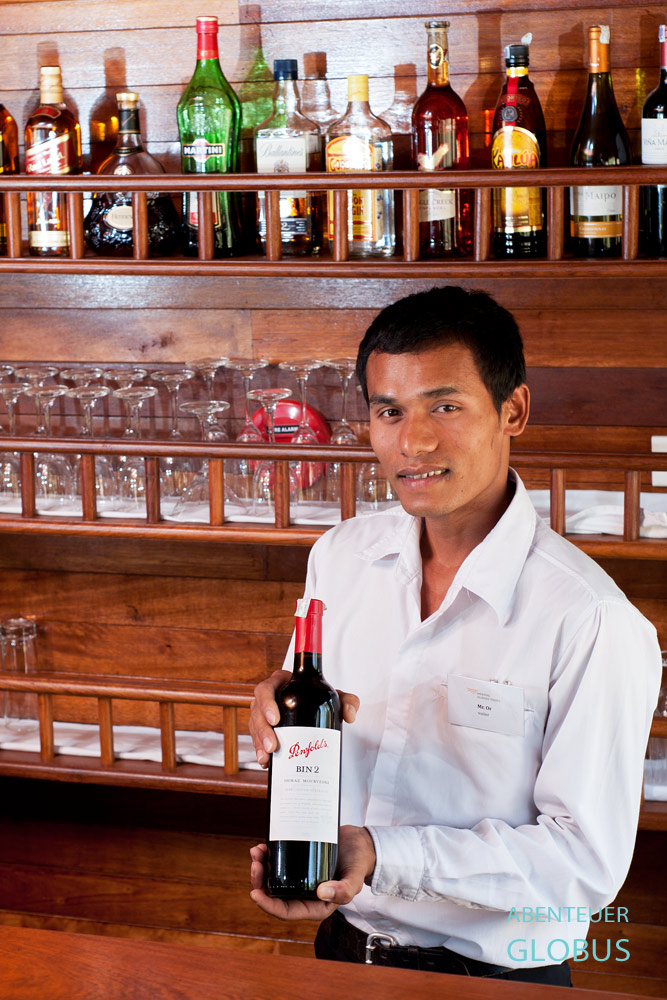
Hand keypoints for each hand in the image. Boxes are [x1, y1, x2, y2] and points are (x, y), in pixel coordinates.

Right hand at [249, 668, 359, 767]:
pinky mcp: (264, 729)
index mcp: (281, 682)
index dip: (266, 704)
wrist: (319, 710)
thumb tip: (350, 717)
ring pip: (254, 726)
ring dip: (258, 743)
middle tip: (273, 747)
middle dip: (262, 731)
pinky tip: (266, 763)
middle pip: (256, 711)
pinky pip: (256, 739)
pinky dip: (260, 751)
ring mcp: (264, 714)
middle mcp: (269, 697)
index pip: (265, 689)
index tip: (275, 720)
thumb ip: (349, 701)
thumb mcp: (337, 697)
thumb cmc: (324, 698)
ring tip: (267, 758)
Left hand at [249, 825, 375, 919]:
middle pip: (275, 895)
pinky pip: (278, 865)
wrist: (361, 842)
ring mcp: (300, 878)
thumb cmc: (359, 862)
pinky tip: (264, 846)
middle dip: (260, 882)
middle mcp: (305, 894)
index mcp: (317, 905)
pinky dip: (268, 857)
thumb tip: (321, 894)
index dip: (268, 906)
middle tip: (256, 864)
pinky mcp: (298, 863)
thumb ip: (344, 889)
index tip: (255, 893)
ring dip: (261, 868)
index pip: (287, 912)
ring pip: (273, 879)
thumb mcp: (355, 877)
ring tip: (257, 851)